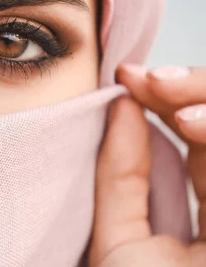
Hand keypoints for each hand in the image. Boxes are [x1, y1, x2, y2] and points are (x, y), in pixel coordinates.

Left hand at [88, 65, 205, 266]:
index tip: (127, 76)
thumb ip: (122, 177)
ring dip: (205, 98)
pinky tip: (189, 121)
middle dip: (194, 90)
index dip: (168, 102)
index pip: (198, 145)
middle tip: (149, 78)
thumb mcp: (117, 239)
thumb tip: (123, 104)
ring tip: (164, 92)